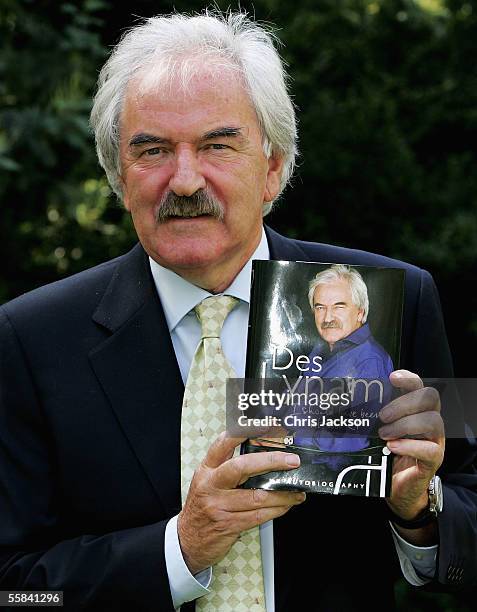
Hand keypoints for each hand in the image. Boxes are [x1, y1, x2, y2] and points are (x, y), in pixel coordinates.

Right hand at [177, 432, 305, 573]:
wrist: (188, 540)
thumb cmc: (202, 507)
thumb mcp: (208, 481)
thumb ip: (228, 466)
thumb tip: (262, 452)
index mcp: (207, 469)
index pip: (223, 444)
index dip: (242, 432)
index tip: (263, 426)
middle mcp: (211, 485)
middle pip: (242, 466)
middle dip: (271, 461)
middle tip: (291, 460)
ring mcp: (219, 506)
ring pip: (257, 496)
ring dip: (282, 494)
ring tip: (296, 491)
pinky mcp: (228, 525)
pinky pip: (258, 516)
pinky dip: (276, 510)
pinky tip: (285, 506)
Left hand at [379, 370, 444, 520]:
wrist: (397, 487)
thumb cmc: (386, 454)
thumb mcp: (378, 430)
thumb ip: (373, 415)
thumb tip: (348, 400)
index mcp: (417, 409)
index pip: (419, 385)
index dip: (408, 378)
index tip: (391, 378)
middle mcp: (430, 420)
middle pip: (430, 397)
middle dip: (403, 403)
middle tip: (382, 416)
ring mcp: (435, 440)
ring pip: (432, 421)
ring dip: (405, 425)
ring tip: (384, 434)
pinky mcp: (434, 460)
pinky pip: (430, 449)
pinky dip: (409, 446)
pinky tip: (392, 447)